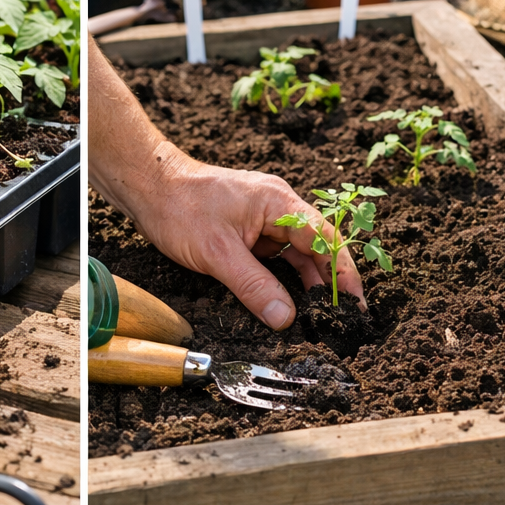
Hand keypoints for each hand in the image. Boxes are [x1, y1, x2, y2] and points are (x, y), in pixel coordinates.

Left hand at [115, 146, 365, 329]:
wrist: (149, 186)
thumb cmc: (181, 208)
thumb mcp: (218, 253)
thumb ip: (254, 286)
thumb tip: (284, 318)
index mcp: (280, 203)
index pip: (325, 238)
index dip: (344, 272)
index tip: (356, 303)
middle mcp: (278, 207)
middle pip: (317, 246)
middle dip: (332, 280)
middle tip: (344, 317)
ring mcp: (264, 218)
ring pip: (297, 253)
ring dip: (309, 281)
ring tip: (323, 314)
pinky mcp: (249, 229)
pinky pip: (277, 255)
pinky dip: (285, 277)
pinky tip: (291, 299)